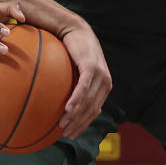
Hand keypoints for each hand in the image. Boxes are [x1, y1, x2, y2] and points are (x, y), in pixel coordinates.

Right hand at [58, 24, 111, 138]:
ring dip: (75, 116)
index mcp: (103, 86)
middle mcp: (105, 82)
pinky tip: (68, 109)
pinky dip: (77, 100)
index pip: (95, 111)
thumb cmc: (72, 52)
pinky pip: (83, 88)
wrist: (75, 29)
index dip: (83, 125)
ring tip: (63, 124)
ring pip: (88, 102)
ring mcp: (99, 75)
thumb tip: (60, 105)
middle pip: (92, 110)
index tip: (71, 134)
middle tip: (65, 134)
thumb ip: (74, 87)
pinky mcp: (91, 67)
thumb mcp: (76, 72)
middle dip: (79, 124)